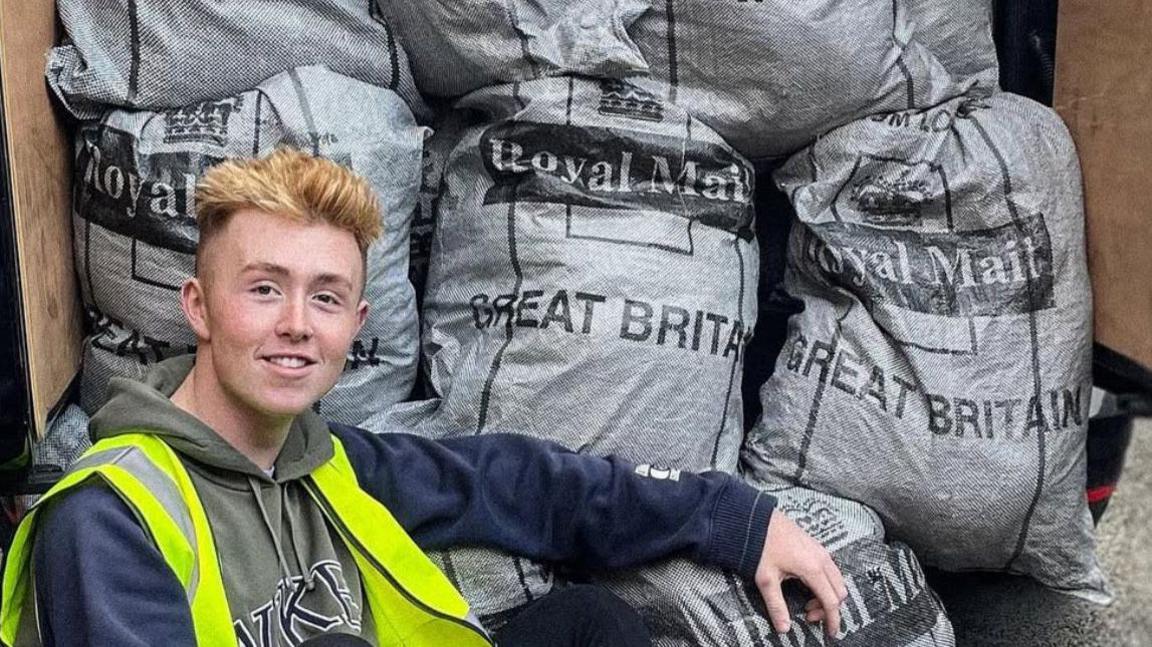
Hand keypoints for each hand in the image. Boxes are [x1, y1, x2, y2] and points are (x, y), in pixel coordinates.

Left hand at [754, 509, 847, 637]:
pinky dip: (825, 583)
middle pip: (839, 592)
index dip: (833, 620)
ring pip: (837, 580)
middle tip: (809, 615)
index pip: (831, 601)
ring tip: (807, 602)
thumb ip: (776, 605)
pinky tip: (807, 586)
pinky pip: (830, 569)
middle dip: (828, 608)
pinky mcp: (816, 546)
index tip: (830, 633)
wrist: (757, 518)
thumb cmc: (761, 544)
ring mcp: (820, 551)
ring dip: (828, 595)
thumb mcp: (766, 579)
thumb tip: (783, 627)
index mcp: (813, 568)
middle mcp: (822, 559)